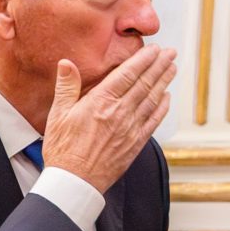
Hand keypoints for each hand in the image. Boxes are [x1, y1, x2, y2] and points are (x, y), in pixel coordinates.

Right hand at [37, 45, 177, 192]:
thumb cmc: (63, 149)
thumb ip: (66, 87)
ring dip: (164, 81)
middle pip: (145, 83)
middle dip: (159, 65)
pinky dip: (163, 107)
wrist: (74, 182)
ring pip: (153, 99)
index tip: (153, 49)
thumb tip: (66, 63)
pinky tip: (167, 97)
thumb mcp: (57, 115)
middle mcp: (120, 112)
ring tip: (172, 68)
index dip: (143, 60)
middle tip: (170, 53)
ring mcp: (131, 128)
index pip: (127, 74)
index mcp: (100, 102)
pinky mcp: (135, 142)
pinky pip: (154, 120)